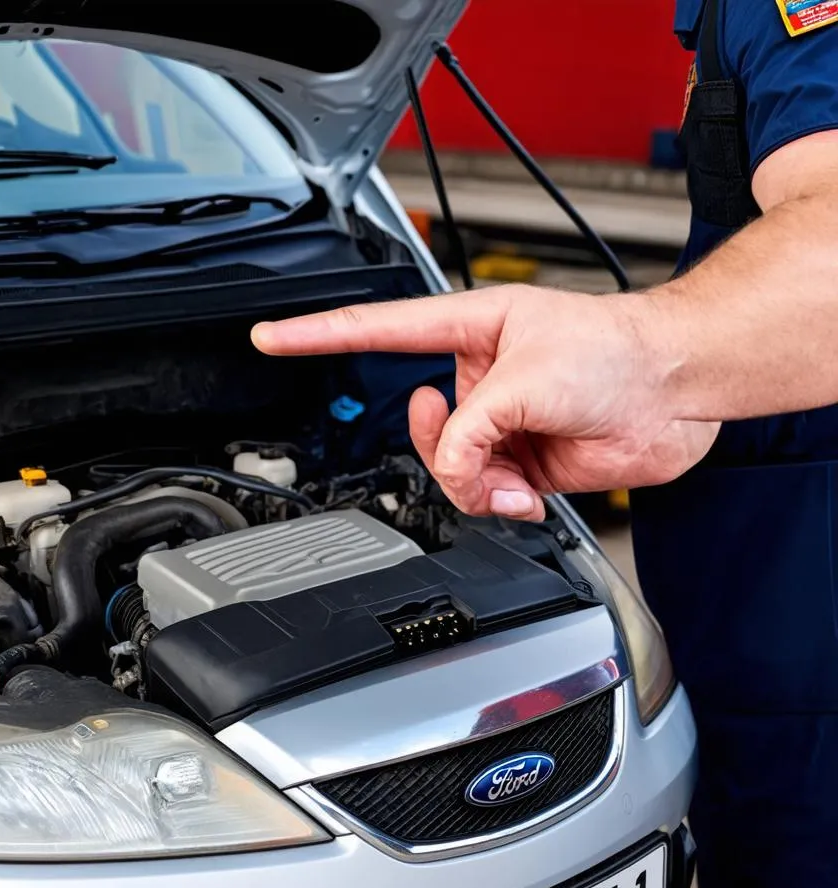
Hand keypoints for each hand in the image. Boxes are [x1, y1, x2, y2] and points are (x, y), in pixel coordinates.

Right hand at [251, 285, 720, 520]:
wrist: (675, 391)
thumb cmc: (618, 352)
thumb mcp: (524, 383)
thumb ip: (467, 432)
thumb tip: (449, 469)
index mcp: (468, 328)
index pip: (375, 330)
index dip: (317, 335)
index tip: (271, 337)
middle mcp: (479, 377)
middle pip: (420, 425)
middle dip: (446, 450)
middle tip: (480, 448)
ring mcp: (500, 422)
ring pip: (451, 468)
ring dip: (479, 482)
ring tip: (517, 477)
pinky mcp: (523, 461)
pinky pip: (485, 492)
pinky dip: (502, 501)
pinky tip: (530, 493)